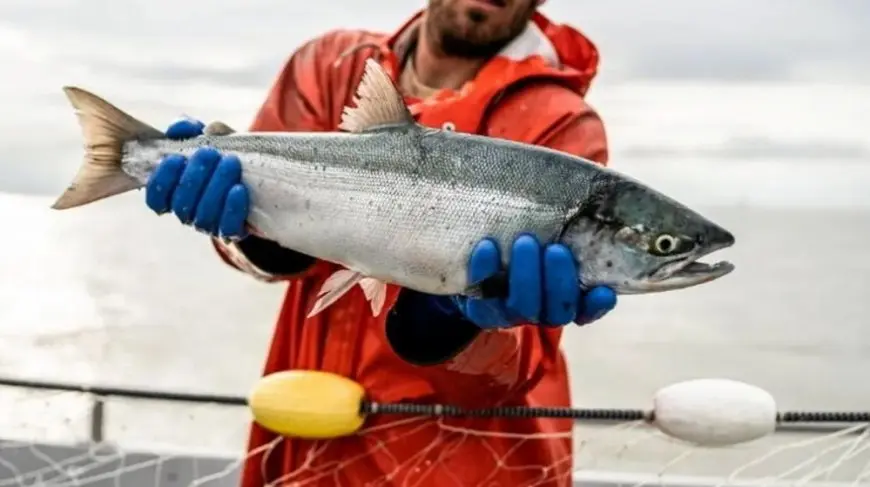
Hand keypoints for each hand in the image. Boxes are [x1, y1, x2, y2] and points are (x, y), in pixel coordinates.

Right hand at [145, 119, 248, 238]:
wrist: (258, 183)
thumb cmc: (222, 158)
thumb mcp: (207, 139)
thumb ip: (194, 130)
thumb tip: (194, 127)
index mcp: (174, 194)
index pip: (155, 199)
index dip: (161, 181)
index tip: (175, 158)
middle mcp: (188, 213)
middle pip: (181, 204)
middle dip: (194, 177)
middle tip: (209, 153)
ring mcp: (210, 225)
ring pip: (203, 215)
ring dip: (215, 187)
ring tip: (229, 162)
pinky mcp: (233, 231)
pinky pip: (228, 227)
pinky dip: (232, 208)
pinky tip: (238, 188)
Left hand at [453, 235, 615, 328]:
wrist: (477, 258)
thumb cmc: (530, 237)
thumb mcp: (555, 230)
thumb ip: (578, 224)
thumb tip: (611, 196)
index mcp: (568, 298)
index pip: (588, 308)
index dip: (597, 305)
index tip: (603, 291)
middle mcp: (542, 310)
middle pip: (558, 310)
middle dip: (559, 281)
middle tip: (556, 249)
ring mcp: (511, 312)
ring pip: (522, 306)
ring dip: (526, 275)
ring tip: (525, 241)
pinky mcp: (481, 308)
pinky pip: (483, 297)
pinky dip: (485, 270)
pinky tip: (488, 246)